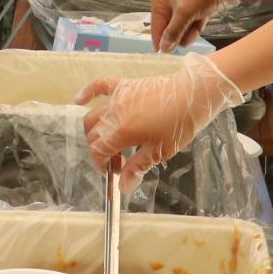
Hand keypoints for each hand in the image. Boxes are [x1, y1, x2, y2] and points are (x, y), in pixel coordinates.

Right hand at [79, 52, 243, 187]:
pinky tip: (79, 100)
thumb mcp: (160, 151)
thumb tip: (123, 188)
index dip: (101, 164)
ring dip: (94, 131)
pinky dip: (86, 93)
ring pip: (93, 116)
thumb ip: (137, 168)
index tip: (112, 171)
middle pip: (93, 136)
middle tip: (118, 160)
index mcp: (121, 132)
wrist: (193, 94)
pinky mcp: (123, 85)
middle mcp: (113, 114)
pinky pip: (98, 86)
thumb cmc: (180, 124)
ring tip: (109, 141)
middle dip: (101, 151)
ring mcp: (116, 97)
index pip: (97, 151)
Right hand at [150, 0, 239, 51]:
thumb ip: (173, 33)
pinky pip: (189, 28)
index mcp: (159, 3)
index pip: (156, 29)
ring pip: (180, 32)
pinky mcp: (190, 13)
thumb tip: (163, 50)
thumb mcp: (185, 15)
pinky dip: (195, 29)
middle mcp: (166, 7)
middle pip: (168, 32)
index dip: (161, 42)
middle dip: (180, 35)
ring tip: (196, 28)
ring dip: (189, 33)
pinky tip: (200, 23)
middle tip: (189, 35)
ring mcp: (179, 10)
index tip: (168, 55)